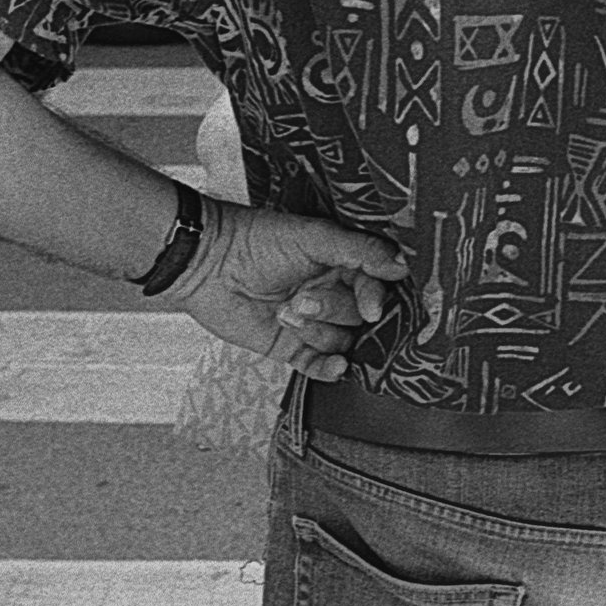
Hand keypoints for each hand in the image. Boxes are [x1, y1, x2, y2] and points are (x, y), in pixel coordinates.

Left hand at [171, 201, 408, 382]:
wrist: (205, 264)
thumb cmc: (253, 240)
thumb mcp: (313, 237)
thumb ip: (360, 250)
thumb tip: (400, 264)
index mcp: (339, 263)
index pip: (374, 286)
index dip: (373, 298)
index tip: (369, 307)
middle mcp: (329, 293)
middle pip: (358, 317)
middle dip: (332, 310)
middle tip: (302, 298)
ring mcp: (311, 322)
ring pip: (341, 341)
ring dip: (319, 332)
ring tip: (287, 314)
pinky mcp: (291, 347)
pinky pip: (320, 366)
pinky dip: (330, 369)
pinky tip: (335, 367)